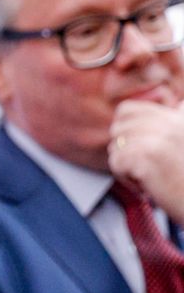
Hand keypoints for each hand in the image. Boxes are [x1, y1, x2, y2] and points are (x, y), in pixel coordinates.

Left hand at [109, 98, 183, 217]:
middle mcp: (169, 124)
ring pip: (115, 147)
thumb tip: (180, 105)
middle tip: (147, 168)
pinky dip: (126, 179)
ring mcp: (160, 138)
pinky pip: (116, 162)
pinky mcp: (148, 155)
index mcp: (177, 119)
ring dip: (127, 167)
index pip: (126, 109)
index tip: (137, 150)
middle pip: (117, 129)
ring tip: (151, 178)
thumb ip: (182, 120)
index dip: (122, 129)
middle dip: (124, 152)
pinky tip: (147, 187)